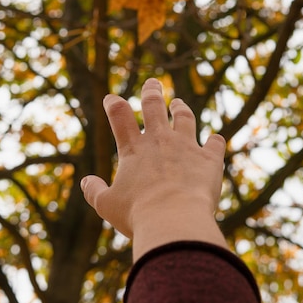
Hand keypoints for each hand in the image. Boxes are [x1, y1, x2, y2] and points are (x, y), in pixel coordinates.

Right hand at [81, 78, 227, 259]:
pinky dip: (215, 141)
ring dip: (181, 109)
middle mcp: (160, 141)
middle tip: (153, 83)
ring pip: (185, 118)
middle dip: (152, 92)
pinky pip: (215, 144)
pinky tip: (216, 140)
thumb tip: (86, 182)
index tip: (111, 98)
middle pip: (154, 106)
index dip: (114, 104)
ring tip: (178, 103)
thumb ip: (94, 192)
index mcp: (133, 149)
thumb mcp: (107, 205)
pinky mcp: (209, 159)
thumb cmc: (137, 215)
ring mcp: (186, 147)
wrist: (174, 220)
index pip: (119, 116)